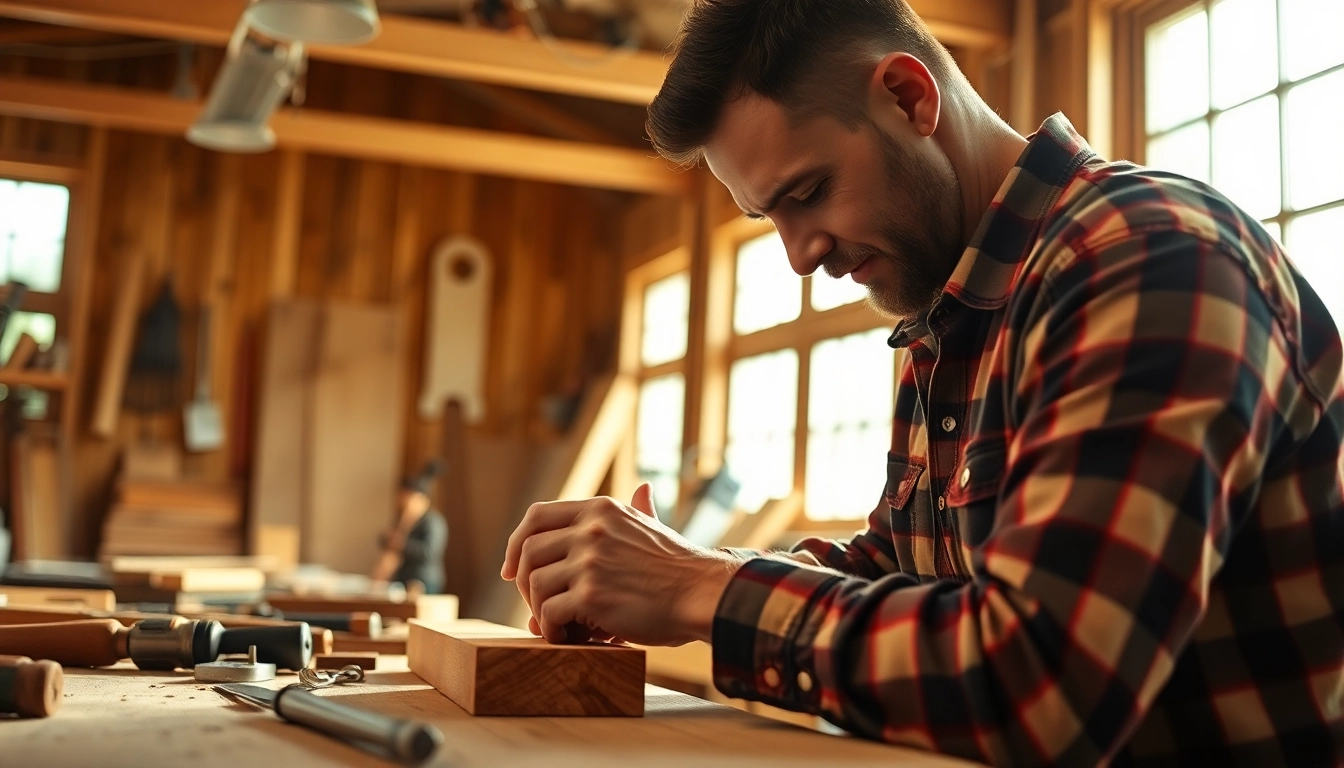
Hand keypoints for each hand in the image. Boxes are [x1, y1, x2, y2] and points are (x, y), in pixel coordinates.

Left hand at [500, 484, 742, 645]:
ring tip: (556, 625)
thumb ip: (640, 509)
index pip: (537, 516)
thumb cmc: (680, 568)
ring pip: (535, 584)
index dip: (516, 542)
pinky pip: (549, 612)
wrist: (702, 594)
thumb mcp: (654, 526)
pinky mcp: (591, 594)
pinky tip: (565, 637)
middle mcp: (591, 529)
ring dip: (538, 610)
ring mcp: (590, 560)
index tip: (512, 569)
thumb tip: (643, 489)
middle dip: (523, 583)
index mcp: (600, 509)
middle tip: (535, 605)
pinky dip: (551, 629)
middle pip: (528, 551)